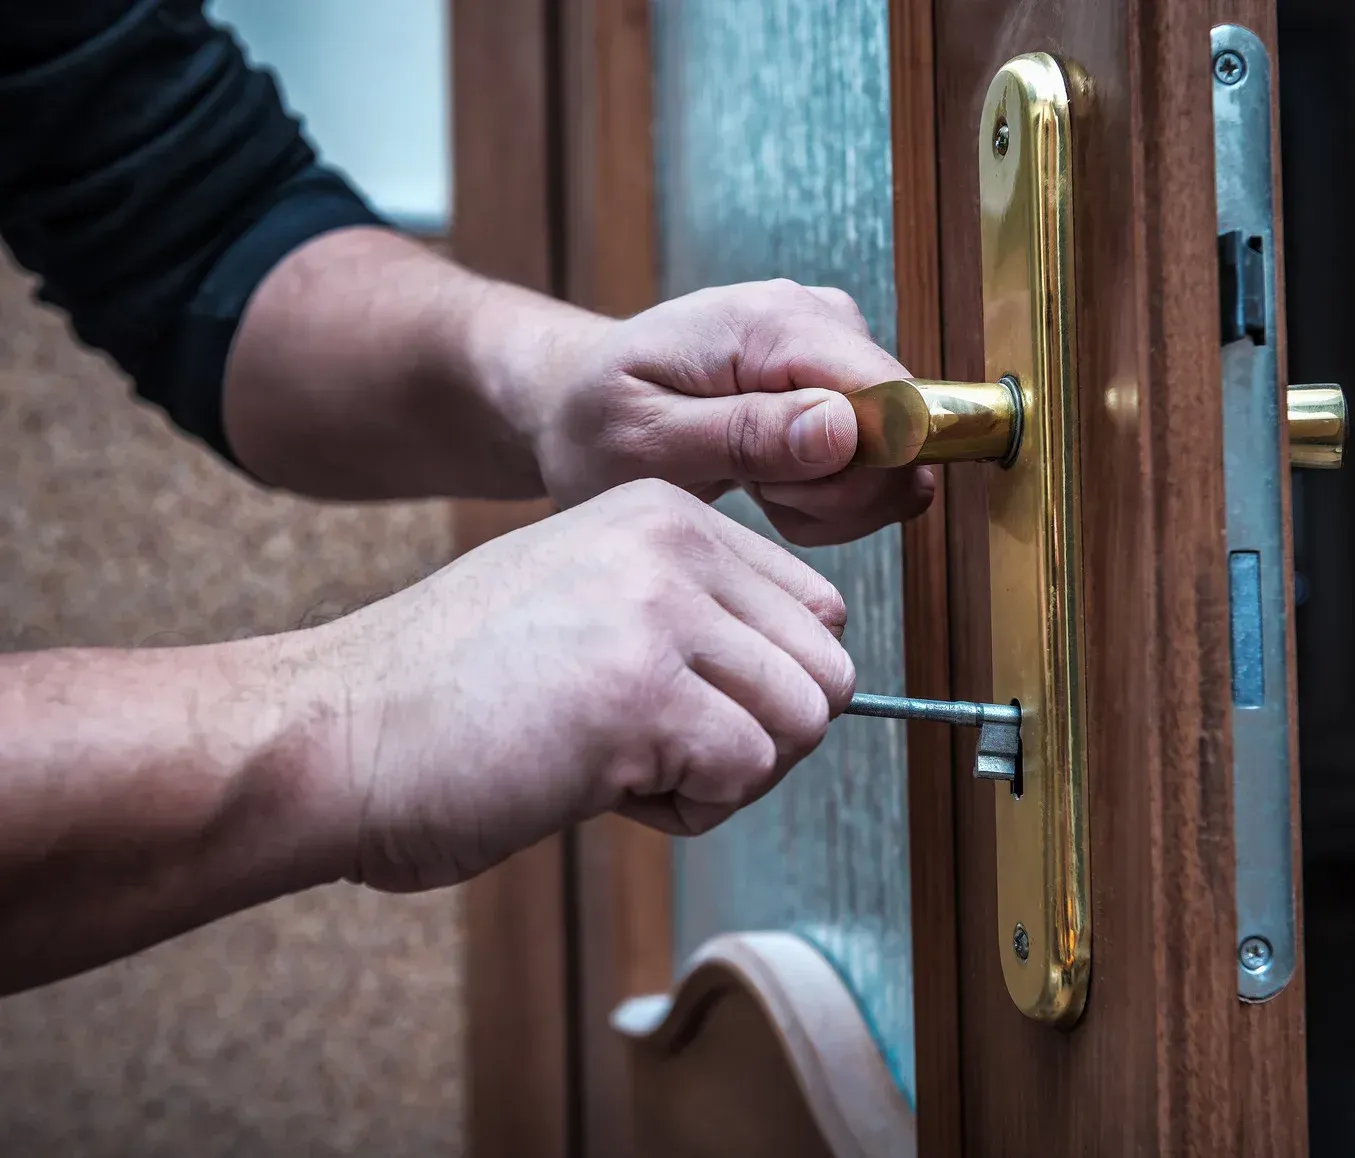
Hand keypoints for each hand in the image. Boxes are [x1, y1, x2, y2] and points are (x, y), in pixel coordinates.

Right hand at [291, 479, 854, 891]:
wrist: (332, 736)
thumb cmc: (453, 695)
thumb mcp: (587, 601)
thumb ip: (692, 616)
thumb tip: (807, 688)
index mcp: (663, 514)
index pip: (816, 611)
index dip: (765, 686)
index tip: (681, 707)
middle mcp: (671, 543)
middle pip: (825, 673)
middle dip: (760, 737)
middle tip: (659, 751)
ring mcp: (657, 613)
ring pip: (802, 723)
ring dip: (727, 775)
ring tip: (625, 764)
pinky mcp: (639, 694)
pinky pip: (745, 774)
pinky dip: (687, 810)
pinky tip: (600, 785)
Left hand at [480, 279, 936, 545]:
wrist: (580, 400)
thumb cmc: (597, 421)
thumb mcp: (648, 443)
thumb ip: (746, 434)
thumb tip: (847, 428)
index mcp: (773, 321)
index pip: (888, 398)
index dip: (856, 471)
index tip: (779, 491)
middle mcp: (823, 319)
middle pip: (904, 437)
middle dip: (834, 494)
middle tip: (754, 492)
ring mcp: (839, 349)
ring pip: (896, 461)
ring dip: (828, 500)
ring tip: (755, 484)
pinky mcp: (845, 383)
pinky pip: (879, 466)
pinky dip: (826, 497)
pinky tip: (770, 482)